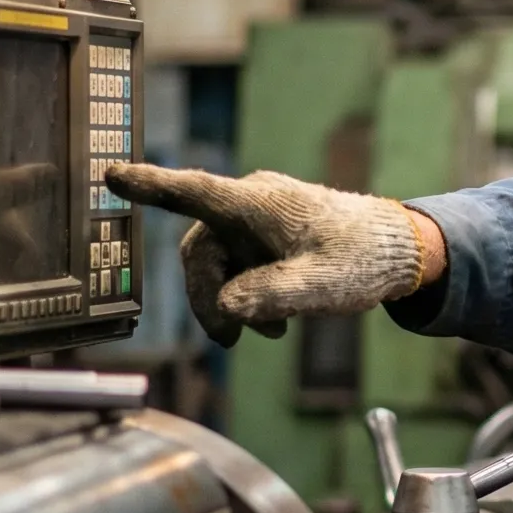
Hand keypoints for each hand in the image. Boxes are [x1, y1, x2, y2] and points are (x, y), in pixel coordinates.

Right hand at [104, 164, 440, 346]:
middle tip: (229, 339)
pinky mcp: (266, 235)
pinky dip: (246, 295)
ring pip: (216, 263)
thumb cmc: (363, 260)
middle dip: (208, 296)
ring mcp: (258, 219)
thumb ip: (271, 295)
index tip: (112, 173)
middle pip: (200, 249)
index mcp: (259, 203)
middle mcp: (252, 203)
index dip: (151, 186)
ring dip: (231, 301)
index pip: (195, 191)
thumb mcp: (319, 285)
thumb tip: (227, 305)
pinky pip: (236, 266)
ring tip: (268, 330)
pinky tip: (274, 320)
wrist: (400, 252)